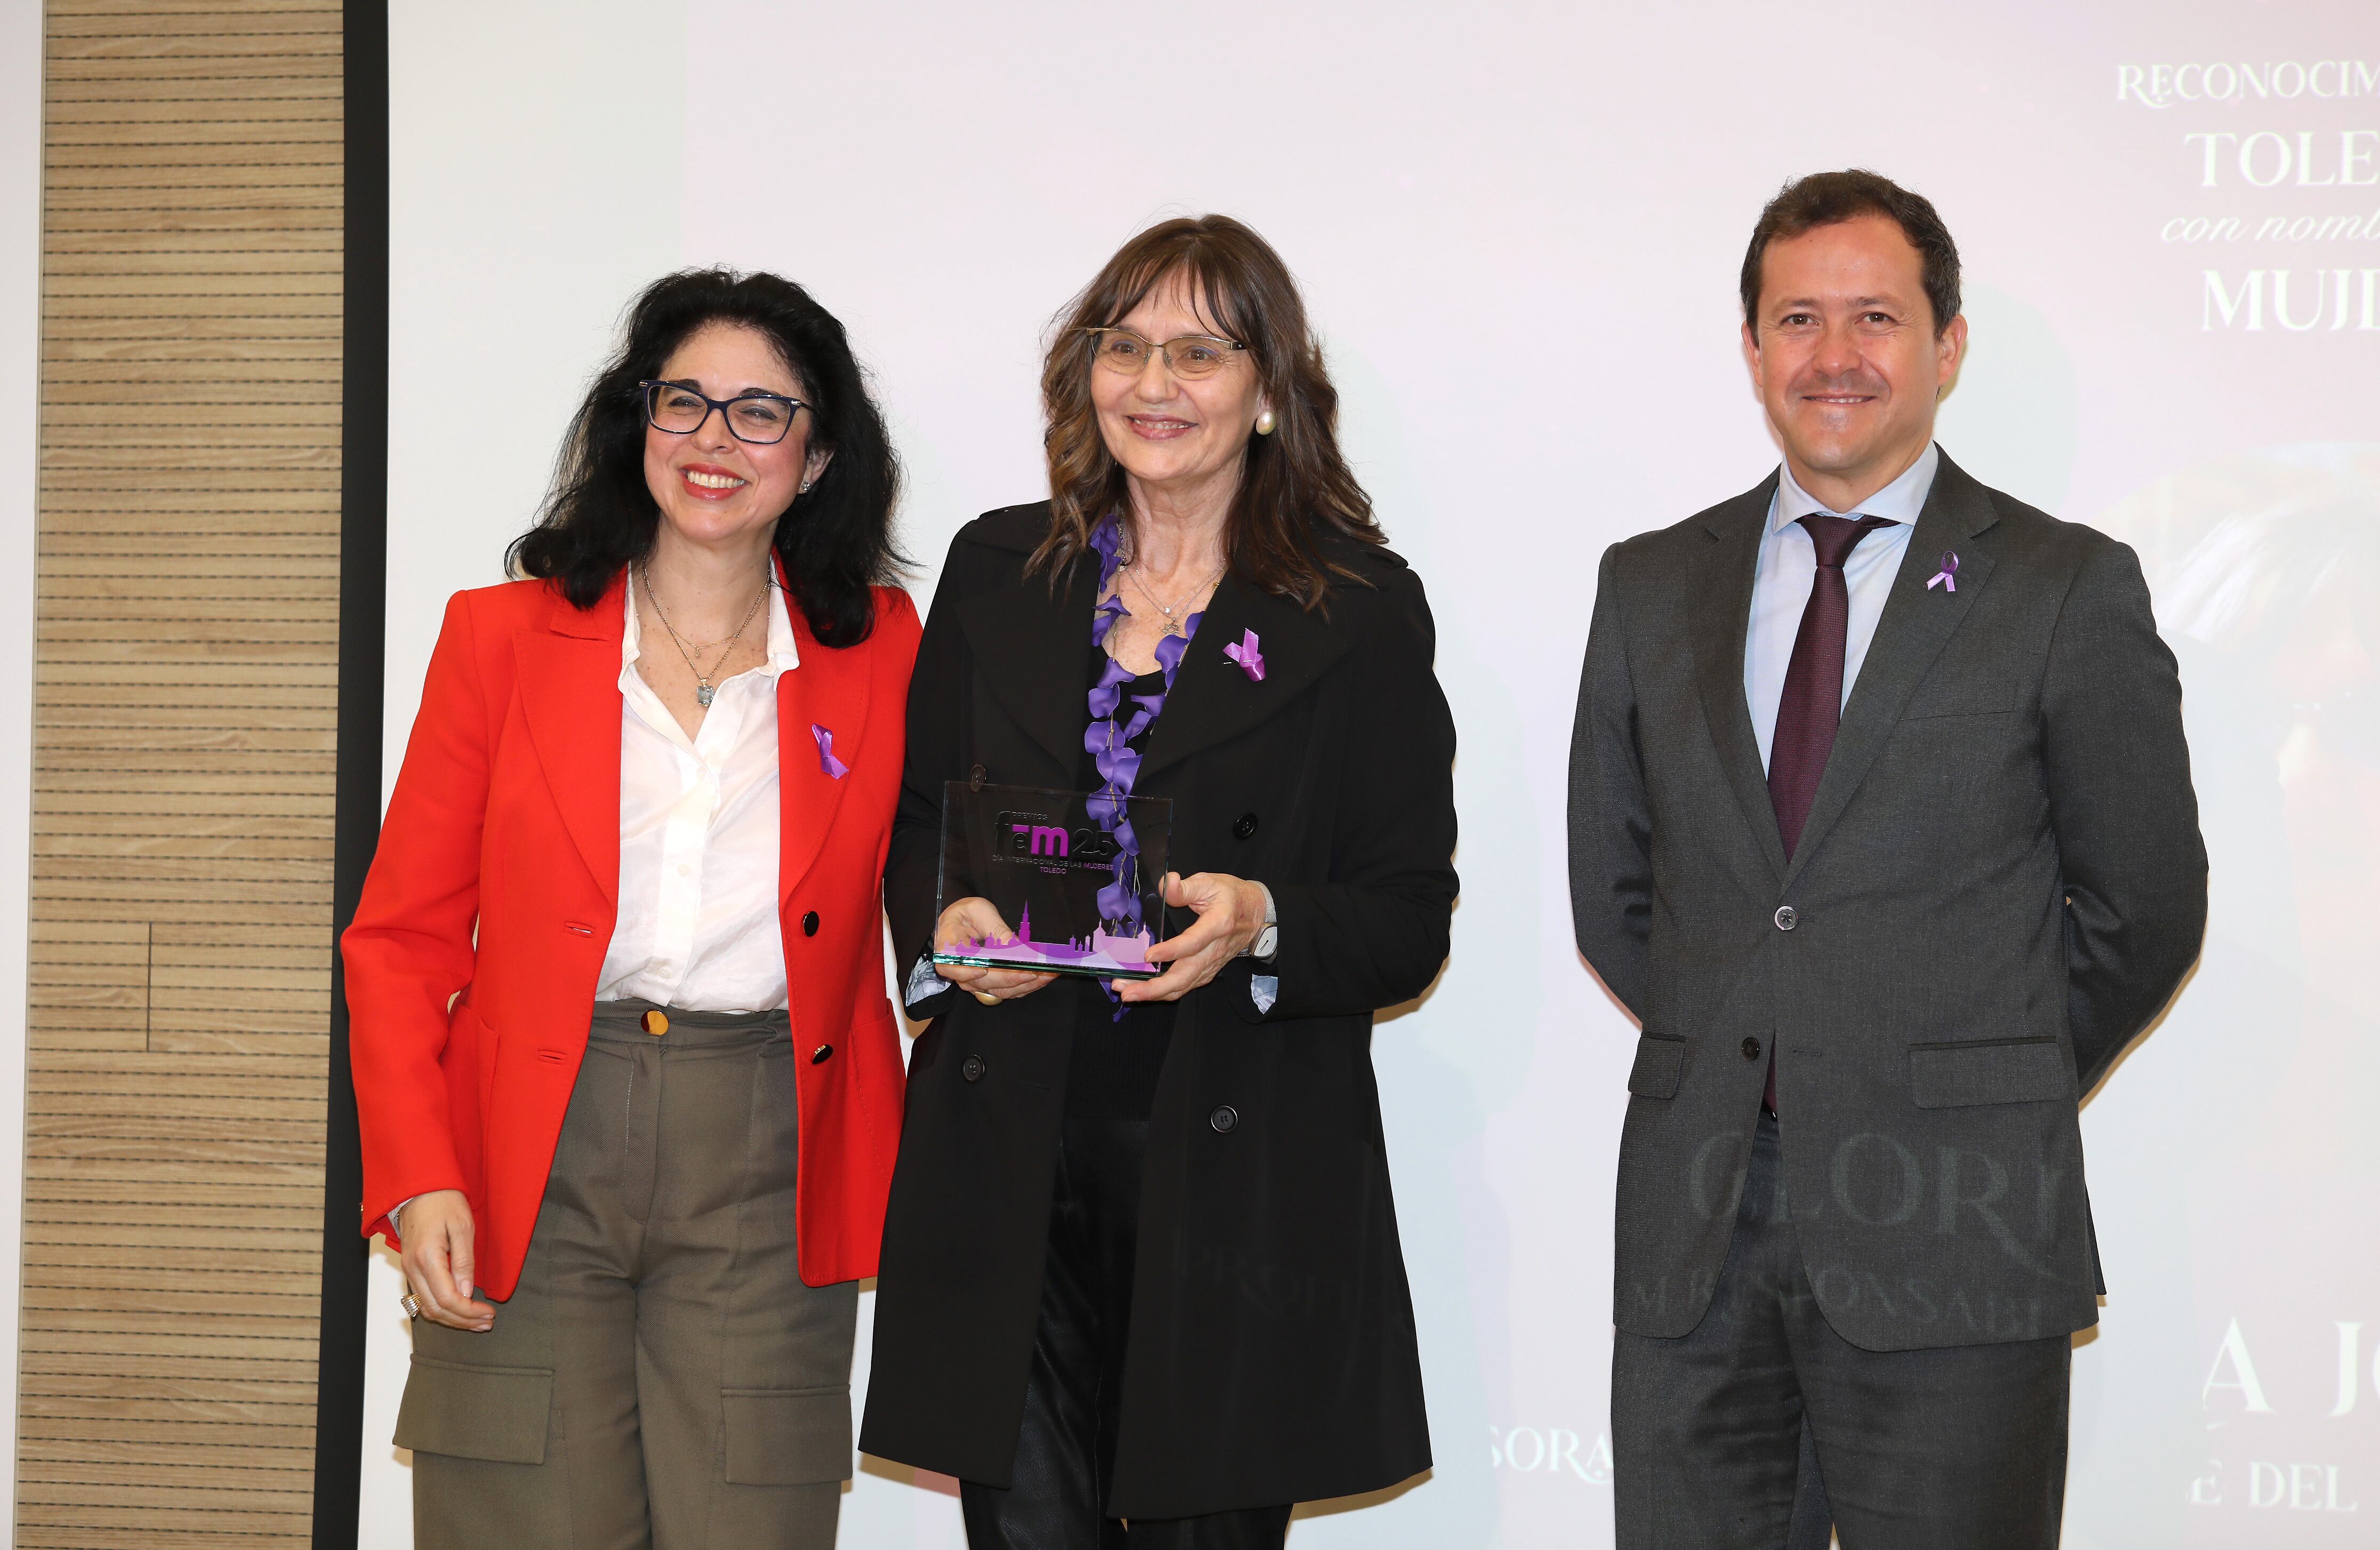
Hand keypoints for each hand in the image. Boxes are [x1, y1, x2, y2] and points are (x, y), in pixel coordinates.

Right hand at [398, 1189, 495, 1331]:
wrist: (419, 1188)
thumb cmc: (443, 1201)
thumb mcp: (462, 1227)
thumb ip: (464, 1262)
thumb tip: (466, 1292)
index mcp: (426, 1258)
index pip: (447, 1300)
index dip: (470, 1312)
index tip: (489, 1313)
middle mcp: (412, 1268)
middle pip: (436, 1310)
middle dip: (463, 1321)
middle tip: (487, 1322)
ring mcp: (408, 1269)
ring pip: (427, 1308)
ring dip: (452, 1319)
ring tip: (477, 1321)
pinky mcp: (410, 1268)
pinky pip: (423, 1298)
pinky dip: (441, 1309)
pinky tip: (459, 1309)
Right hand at [933, 896, 1057, 1002]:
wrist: (962, 923)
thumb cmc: (966, 914)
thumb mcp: (979, 910)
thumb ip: (995, 928)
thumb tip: (1014, 946)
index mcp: (949, 950)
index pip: (954, 967)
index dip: (969, 972)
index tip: (985, 970)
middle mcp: (960, 972)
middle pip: (985, 982)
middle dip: (1013, 977)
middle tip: (1036, 969)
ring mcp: (975, 982)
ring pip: (1000, 990)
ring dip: (1026, 984)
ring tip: (1048, 973)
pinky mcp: (989, 985)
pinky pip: (1009, 990)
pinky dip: (1027, 985)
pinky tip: (1044, 977)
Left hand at [1117, 872, 1266, 1002]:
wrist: (1256, 914)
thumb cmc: (1231, 896)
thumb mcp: (1210, 882)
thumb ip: (1185, 887)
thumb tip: (1166, 883)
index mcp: (1218, 924)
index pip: (1193, 943)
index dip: (1171, 951)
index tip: (1148, 956)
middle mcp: (1214, 950)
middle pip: (1185, 976)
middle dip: (1155, 988)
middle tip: (1126, 991)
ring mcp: (1211, 964)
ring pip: (1183, 986)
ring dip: (1154, 994)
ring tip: (1127, 993)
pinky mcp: (1207, 971)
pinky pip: (1185, 987)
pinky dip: (1164, 993)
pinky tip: (1144, 992)